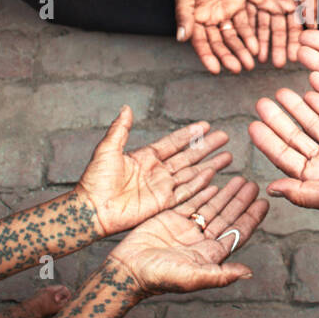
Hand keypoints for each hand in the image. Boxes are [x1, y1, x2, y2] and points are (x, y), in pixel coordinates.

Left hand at [74, 106, 233, 236]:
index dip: (189, 134)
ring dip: (210, 164)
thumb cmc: (94, 181)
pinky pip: (186, 193)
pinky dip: (200, 184)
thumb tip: (127, 108)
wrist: (90, 209)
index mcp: (144, 157)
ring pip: (191, 173)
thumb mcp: (107, 149)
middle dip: (207, 147)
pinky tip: (214, 176)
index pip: (173, 143)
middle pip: (188, 156)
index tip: (206, 125)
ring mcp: (161, 188)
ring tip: (228, 156)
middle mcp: (156, 171)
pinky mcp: (162, 204)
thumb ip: (120, 129)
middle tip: (225, 137)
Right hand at [107, 175, 266, 295]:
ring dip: (226, 194)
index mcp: (210, 255)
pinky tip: (214, 181)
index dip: (251, 218)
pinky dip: (202, 191)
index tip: (264, 203)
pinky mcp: (170, 219)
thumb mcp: (193, 277)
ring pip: (211, 207)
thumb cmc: (159, 278)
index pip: (237, 233)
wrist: (128, 270)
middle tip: (253, 184)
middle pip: (227, 216)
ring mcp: (186, 229)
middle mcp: (201, 241)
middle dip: (240, 201)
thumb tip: (249, 273)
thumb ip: (221, 274)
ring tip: (240, 179)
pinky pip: (191, 201)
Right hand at [175, 0, 257, 74]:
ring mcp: (225, 12)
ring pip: (234, 37)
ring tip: (249, 63)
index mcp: (194, 16)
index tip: (215, 70)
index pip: (201, 42)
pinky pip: (246, 24)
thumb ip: (184, 13)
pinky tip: (256, 47)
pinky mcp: (240, 5)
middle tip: (238, 68)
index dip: (208, 56)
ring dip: (241, 50)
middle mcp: (209, 18)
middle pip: (219, 43)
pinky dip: (250, 36)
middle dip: (228, 56)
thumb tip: (181, 37)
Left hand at [244, 0, 316, 67]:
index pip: (296, 28)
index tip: (297, 57)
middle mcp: (279, 6)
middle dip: (278, 47)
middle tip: (278, 64)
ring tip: (260, 59)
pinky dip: (247, 30)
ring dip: (261, 43)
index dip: (296, 42)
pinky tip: (246, 43)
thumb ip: (308, 3)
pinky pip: (247, 16)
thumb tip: (316, 26)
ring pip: (262, 27)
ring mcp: (263, 3)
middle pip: (278, 31)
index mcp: (295, 3)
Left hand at [249, 88, 318, 219]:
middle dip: (281, 119)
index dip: (269, 142)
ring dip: (300, 107)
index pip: (286, 158)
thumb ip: (302, 192)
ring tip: (284, 90)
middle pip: (298, 136)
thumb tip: (270, 188)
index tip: (252, 125)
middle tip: (263, 100)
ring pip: (316, 122)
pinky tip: (313, 87)